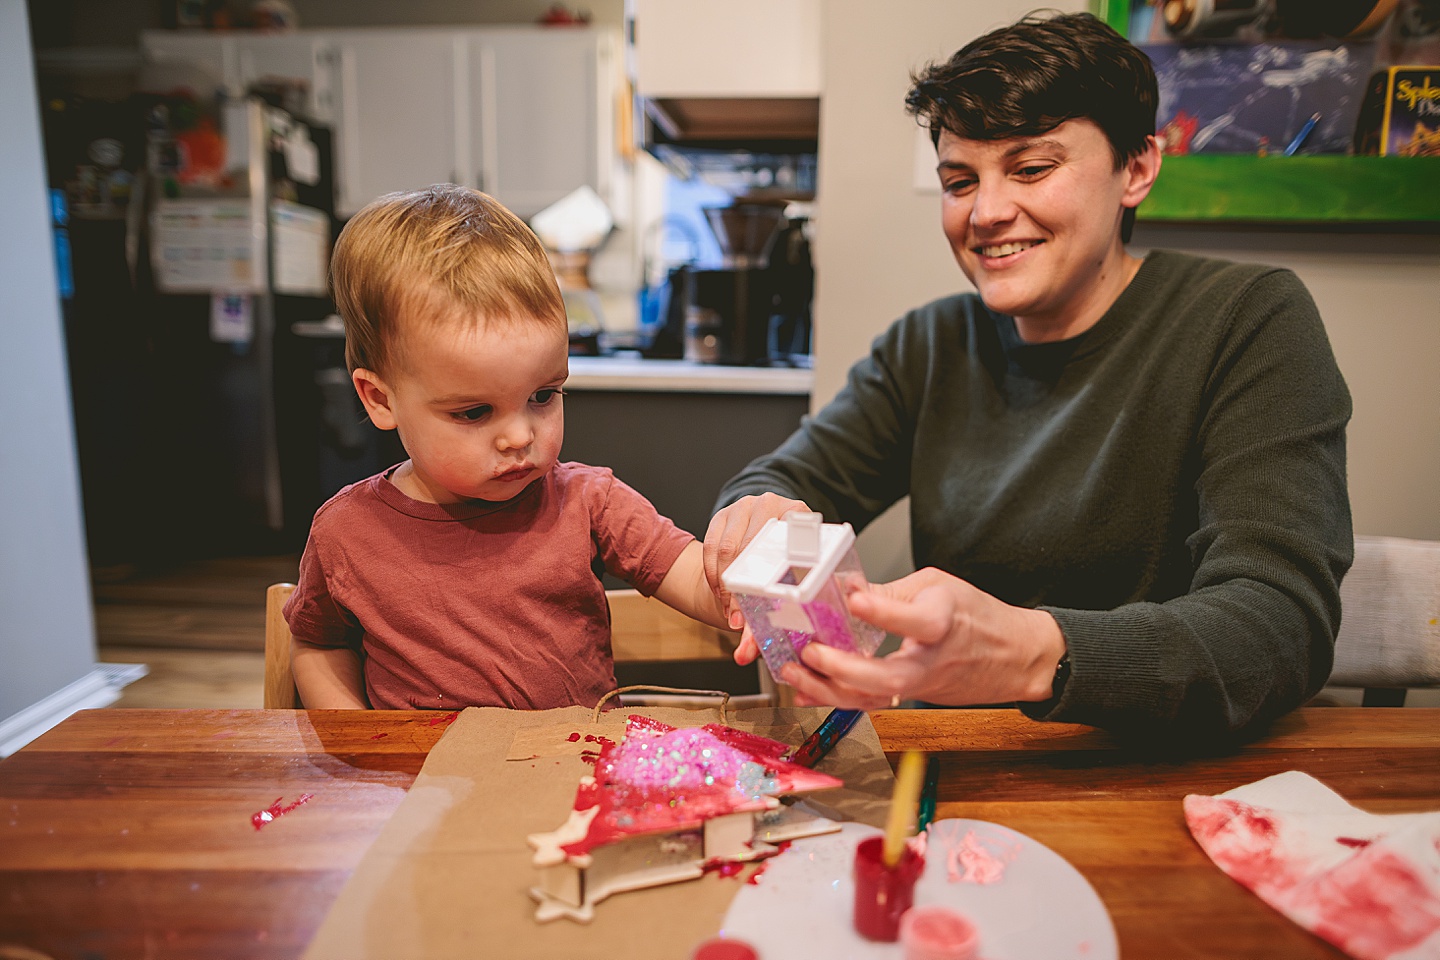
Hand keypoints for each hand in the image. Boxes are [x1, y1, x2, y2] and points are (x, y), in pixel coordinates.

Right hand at [703, 492, 810, 633]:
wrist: (766, 524)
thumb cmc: (788, 550)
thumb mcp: (799, 562)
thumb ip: (795, 589)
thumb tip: (782, 627)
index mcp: (797, 512)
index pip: (790, 536)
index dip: (779, 565)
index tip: (771, 594)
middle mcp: (769, 503)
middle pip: (752, 546)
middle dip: (742, 587)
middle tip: (741, 616)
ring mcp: (743, 507)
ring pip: (727, 549)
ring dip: (724, 585)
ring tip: (730, 609)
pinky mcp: (722, 515)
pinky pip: (710, 547)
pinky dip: (712, 575)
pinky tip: (719, 592)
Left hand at [778, 567, 1066, 709]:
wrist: (1014, 657)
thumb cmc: (977, 617)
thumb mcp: (939, 587)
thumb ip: (892, 592)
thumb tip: (847, 589)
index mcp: (945, 621)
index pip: (916, 620)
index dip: (883, 611)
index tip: (854, 598)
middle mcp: (933, 659)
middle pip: (890, 676)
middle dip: (844, 668)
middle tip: (811, 651)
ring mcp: (922, 684)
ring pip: (875, 698)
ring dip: (830, 690)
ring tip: (794, 672)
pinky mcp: (911, 695)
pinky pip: (871, 703)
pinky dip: (837, 699)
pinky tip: (807, 690)